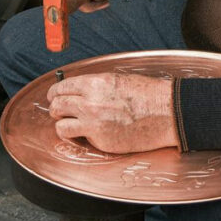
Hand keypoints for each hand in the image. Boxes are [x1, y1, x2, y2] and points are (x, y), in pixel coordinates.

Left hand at [47, 73, 177, 152]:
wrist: (166, 112)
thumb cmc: (147, 93)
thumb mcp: (118, 79)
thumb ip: (95, 85)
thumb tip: (78, 90)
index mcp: (95, 83)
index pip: (61, 87)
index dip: (55, 93)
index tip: (54, 97)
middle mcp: (90, 103)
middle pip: (56, 107)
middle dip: (55, 109)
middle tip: (59, 112)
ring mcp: (94, 124)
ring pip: (61, 127)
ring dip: (63, 126)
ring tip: (71, 125)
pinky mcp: (101, 141)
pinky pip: (80, 140)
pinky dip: (81, 138)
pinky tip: (89, 134)